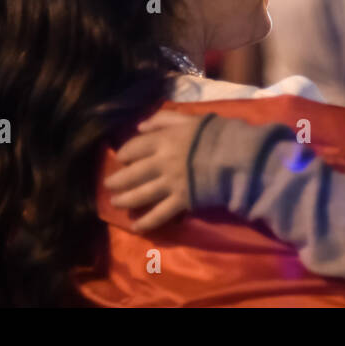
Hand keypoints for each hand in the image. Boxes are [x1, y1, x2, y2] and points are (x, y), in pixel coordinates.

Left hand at [104, 110, 205, 231]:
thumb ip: (163, 119)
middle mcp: (162, 163)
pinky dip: (147, 222)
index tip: (121, 158)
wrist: (237, 156)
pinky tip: (136, 227)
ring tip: (115, 202)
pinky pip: (160, 214)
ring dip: (126, 200)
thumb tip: (140, 126)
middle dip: (118, 180)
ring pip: (141, 194)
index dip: (125, 153)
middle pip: (133, 173)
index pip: (135, 147)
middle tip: (108, 184)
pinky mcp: (181, 201)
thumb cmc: (215, 134)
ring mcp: (170, 184)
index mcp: (163, 140)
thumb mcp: (190, 119)